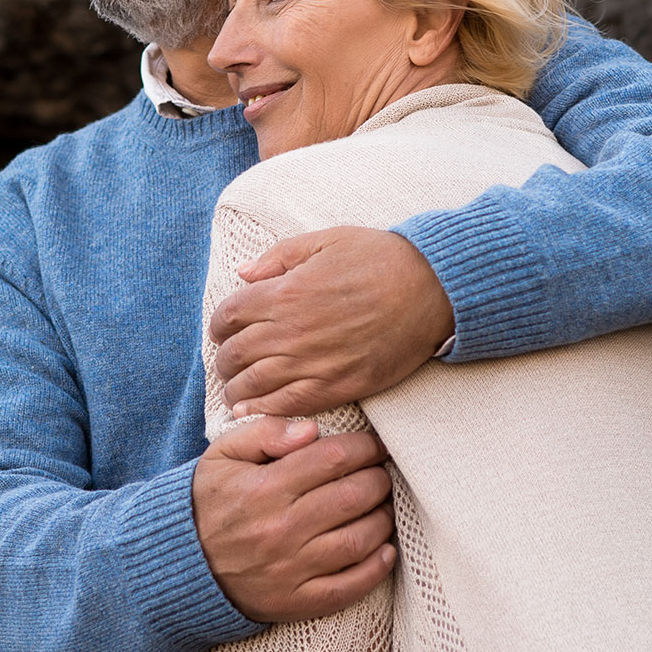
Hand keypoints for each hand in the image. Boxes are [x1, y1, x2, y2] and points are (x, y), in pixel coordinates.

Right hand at [191, 415, 395, 622]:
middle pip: (354, 496)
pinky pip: (347, 588)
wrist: (178, 565)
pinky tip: (385, 551)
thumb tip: (312, 430)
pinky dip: (375, 569)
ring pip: (358, 540)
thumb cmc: (208, 502)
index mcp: (265, 488)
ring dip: (382, 519)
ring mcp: (291, 568)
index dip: (364, 447)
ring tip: (383, 506)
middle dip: (378, 479)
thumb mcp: (222, 455)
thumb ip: (265, 433)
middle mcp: (281, 528)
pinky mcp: (295, 601)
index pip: (333, 458)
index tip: (373, 445)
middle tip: (381, 473)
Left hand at [210, 226, 454, 417]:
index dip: (219, 325)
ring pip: (254, 384)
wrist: (431, 287)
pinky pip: (287, 405)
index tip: (224, 330)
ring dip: (236, 388)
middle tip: (227, 362)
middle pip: (235, 354)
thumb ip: (278, 257)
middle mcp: (291, 331)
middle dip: (224, 359)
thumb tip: (243, 273)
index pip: (228, 316)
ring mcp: (313, 362)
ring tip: (234, 389)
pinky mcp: (338, 386)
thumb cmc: (379, 258)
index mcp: (285, 292)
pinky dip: (261, 410)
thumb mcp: (325, 240)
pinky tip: (248, 411)